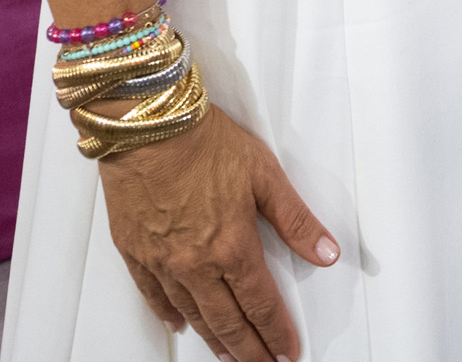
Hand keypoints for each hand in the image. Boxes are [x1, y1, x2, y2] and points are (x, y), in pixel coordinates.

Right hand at [99, 105, 339, 359]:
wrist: (146, 123)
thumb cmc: (203, 140)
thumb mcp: (264, 174)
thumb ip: (296, 219)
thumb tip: (327, 251)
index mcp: (232, 246)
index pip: (261, 303)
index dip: (277, 332)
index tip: (288, 351)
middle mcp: (195, 263)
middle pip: (227, 321)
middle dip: (249, 350)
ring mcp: (162, 261)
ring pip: (192, 314)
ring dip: (214, 340)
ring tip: (229, 355)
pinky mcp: (134, 250)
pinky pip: (153, 295)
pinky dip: (168, 314)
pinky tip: (179, 323)